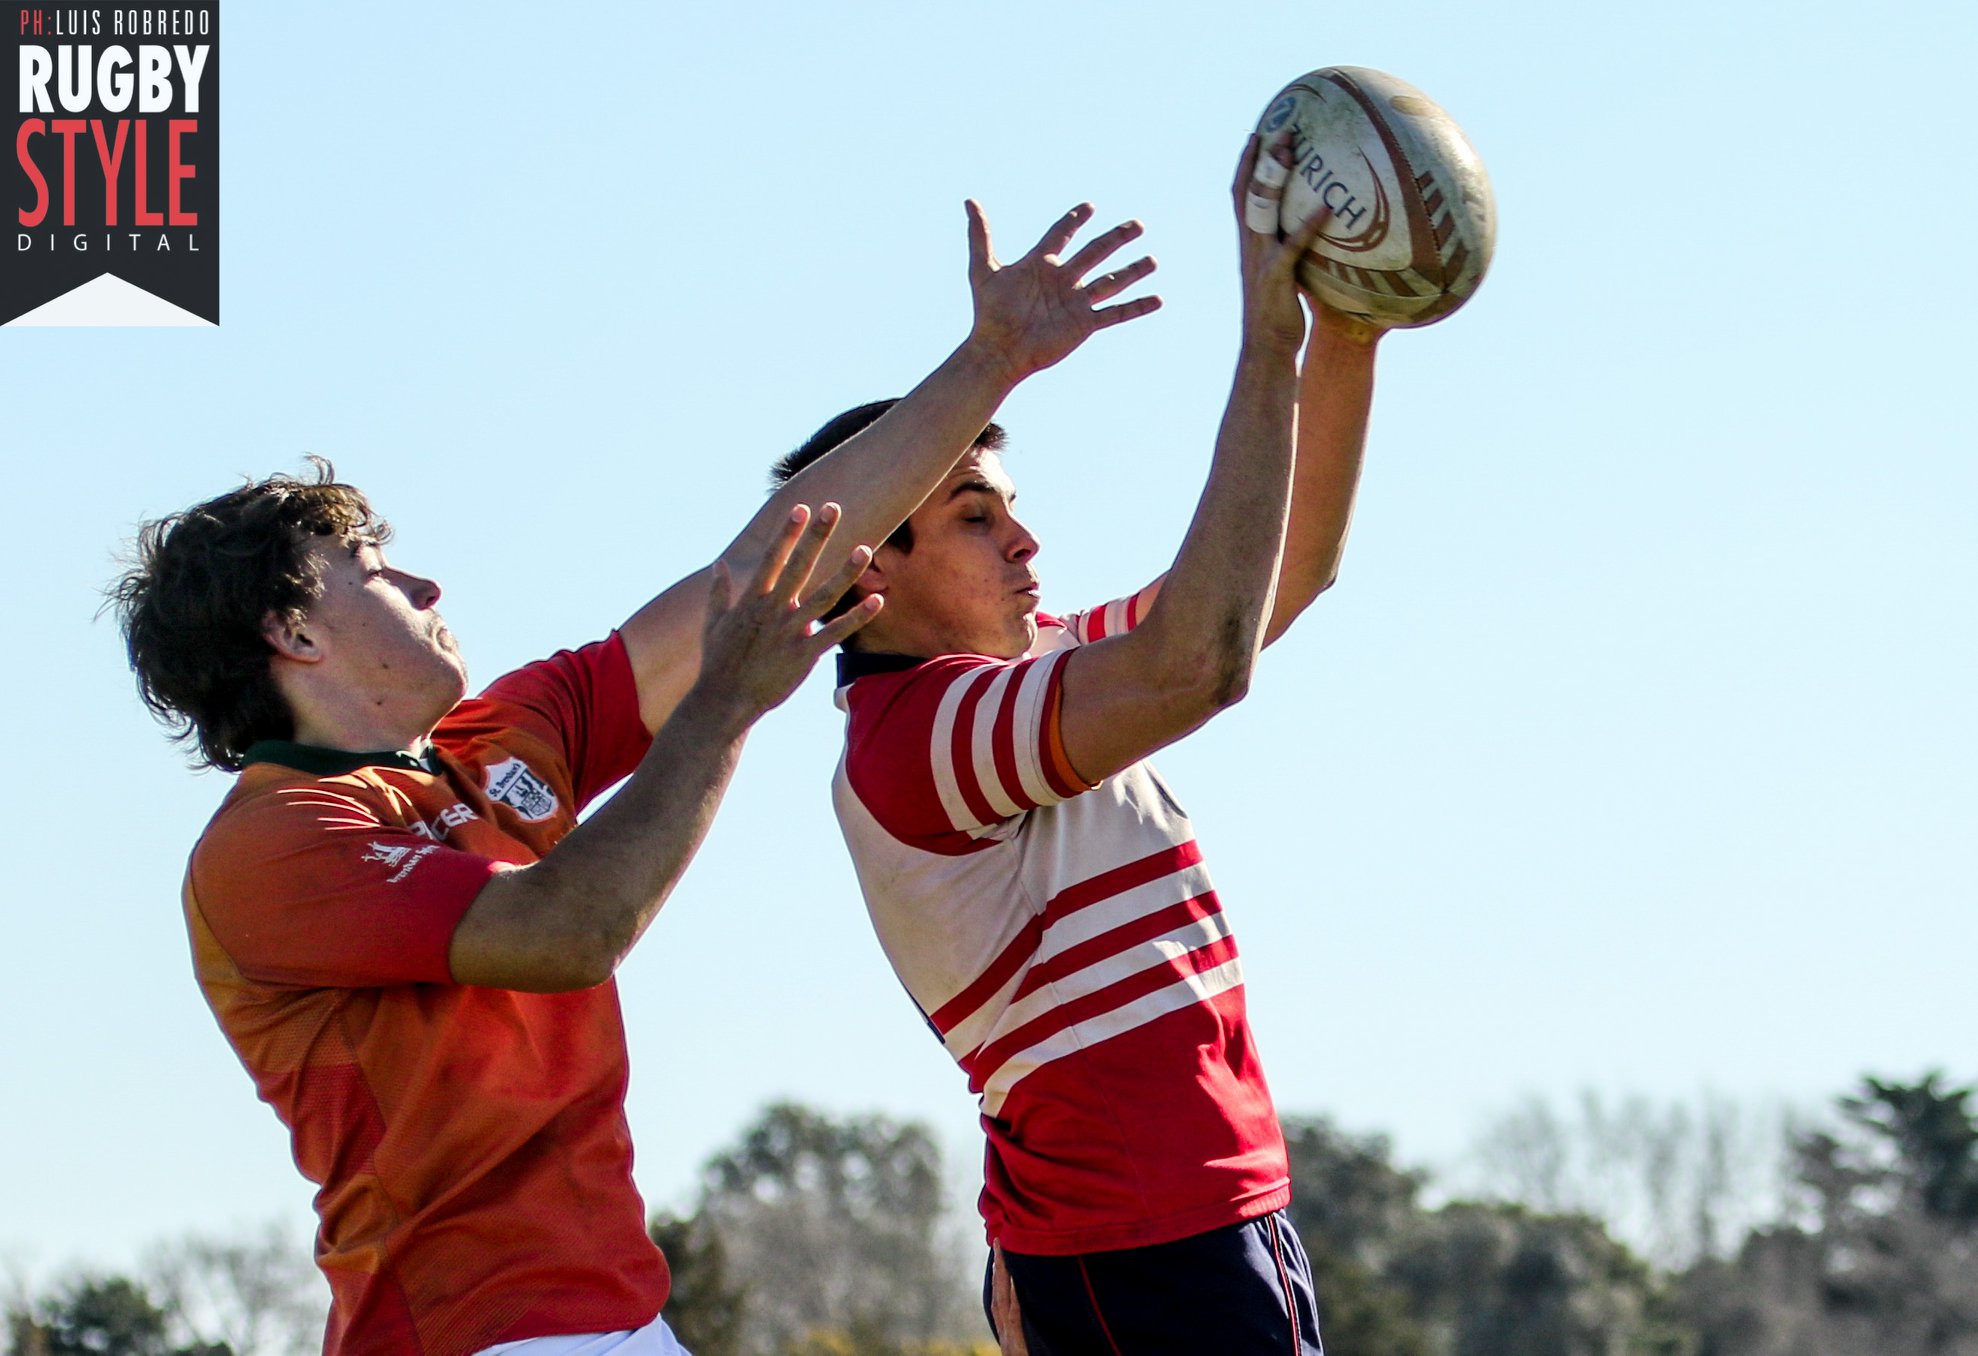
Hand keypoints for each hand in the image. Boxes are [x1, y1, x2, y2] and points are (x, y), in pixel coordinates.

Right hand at [693, 504, 879, 723]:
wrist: (724, 700)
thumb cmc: (718, 663)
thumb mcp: (713, 624)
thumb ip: (718, 593)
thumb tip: (719, 566)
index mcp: (753, 600)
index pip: (773, 558)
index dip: (788, 533)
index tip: (801, 509)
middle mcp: (774, 611)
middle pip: (800, 566)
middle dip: (816, 536)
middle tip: (833, 508)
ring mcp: (790, 632)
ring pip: (824, 596)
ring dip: (845, 572)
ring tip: (864, 549)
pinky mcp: (804, 655)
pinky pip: (836, 633)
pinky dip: (857, 617)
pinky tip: (877, 601)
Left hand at [964, 201, 1161, 383]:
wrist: (998, 350)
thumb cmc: (988, 313)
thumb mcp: (983, 270)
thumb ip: (981, 235)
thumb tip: (970, 200)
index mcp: (1041, 263)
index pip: (1062, 234)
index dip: (1075, 220)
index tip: (1089, 207)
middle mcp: (1062, 280)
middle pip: (1095, 252)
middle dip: (1116, 238)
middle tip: (1137, 225)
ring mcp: (1075, 302)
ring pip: (1111, 281)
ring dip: (1133, 271)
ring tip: (1153, 260)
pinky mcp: (1084, 324)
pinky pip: (1115, 313)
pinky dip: (1137, 307)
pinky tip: (1158, 299)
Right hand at [990, 1244, 1028, 1355]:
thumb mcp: (1029, 1349)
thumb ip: (1026, 1334)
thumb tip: (1031, 1309)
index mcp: (1010, 1333)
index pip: (1002, 1299)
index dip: (1000, 1277)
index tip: (1001, 1254)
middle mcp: (1006, 1333)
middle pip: (999, 1294)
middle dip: (998, 1267)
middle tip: (998, 1240)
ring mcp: (1009, 1338)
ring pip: (1002, 1301)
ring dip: (1001, 1275)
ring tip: (1001, 1252)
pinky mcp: (1015, 1344)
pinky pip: (1013, 1315)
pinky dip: (1011, 1297)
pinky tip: (1012, 1280)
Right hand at [1234, 131, 1331, 354]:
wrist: (1266, 348)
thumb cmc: (1280, 314)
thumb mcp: (1285, 275)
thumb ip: (1295, 250)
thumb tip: (1321, 231)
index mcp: (1248, 244)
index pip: (1240, 195)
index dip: (1246, 164)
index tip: (1257, 134)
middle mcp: (1250, 246)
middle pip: (1249, 192)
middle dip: (1262, 158)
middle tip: (1280, 129)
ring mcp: (1261, 260)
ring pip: (1262, 209)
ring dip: (1276, 176)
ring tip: (1292, 149)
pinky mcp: (1277, 278)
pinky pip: (1293, 245)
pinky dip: (1309, 224)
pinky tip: (1327, 207)